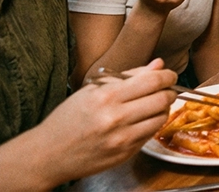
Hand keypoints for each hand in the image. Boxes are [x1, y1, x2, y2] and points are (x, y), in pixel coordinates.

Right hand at [34, 59, 176, 183]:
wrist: (48, 154)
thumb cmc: (68, 118)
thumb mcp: (93, 90)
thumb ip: (129, 76)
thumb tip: (158, 64)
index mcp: (107, 96)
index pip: (152, 81)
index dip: (168, 76)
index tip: (170, 75)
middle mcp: (116, 117)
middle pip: (162, 99)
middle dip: (170, 92)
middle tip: (167, 90)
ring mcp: (122, 138)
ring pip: (161, 118)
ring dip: (163, 109)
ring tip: (153, 105)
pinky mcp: (125, 154)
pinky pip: (150, 134)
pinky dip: (152, 125)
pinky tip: (142, 120)